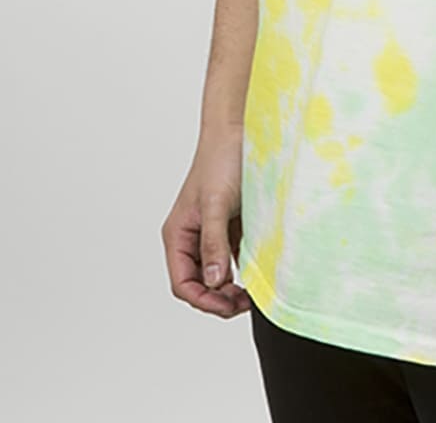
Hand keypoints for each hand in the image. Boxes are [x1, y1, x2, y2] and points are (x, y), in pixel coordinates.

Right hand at [161, 125, 251, 317]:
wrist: (241, 130)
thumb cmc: (221, 159)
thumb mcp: (216, 204)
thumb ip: (214, 243)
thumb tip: (214, 281)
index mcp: (177, 234)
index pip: (182, 283)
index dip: (203, 300)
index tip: (228, 306)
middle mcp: (191, 236)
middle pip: (199, 283)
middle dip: (218, 298)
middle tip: (244, 302)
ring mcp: (212, 231)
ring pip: (217, 273)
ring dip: (231, 287)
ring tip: (252, 293)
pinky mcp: (231, 225)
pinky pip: (233, 257)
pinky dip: (243, 269)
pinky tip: (258, 271)